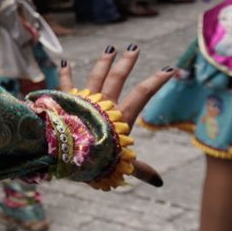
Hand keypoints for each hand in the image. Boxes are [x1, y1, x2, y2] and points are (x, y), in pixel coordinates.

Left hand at [58, 46, 171, 186]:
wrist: (62, 153)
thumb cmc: (94, 160)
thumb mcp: (121, 166)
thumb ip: (140, 171)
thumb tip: (160, 183)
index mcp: (120, 117)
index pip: (143, 93)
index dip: (157, 80)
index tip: (169, 69)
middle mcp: (103, 105)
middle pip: (118, 78)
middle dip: (127, 62)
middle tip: (134, 48)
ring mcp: (83, 101)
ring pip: (96, 76)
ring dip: (103, 62)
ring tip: (109, 48)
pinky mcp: (65, 102)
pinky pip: (65, 85)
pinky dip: (65, 74)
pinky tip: (64, 62)